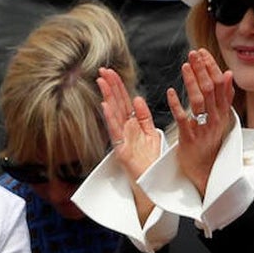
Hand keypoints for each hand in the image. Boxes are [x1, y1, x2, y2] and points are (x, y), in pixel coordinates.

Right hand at [97, 67, 162, 181]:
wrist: (152, 182)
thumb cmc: (151, 160)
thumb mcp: (151, 133)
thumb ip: (144, 117)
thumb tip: (137, 98)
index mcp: (132, 124)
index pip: (124, 101)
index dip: (118, 86)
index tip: (111, 72)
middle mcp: (124, 130)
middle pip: (117, 104)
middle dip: (110, 86)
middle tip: (102, 70)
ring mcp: (121, 139)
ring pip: (113, 114)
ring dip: (107, 97)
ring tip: (101, 82)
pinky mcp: (121, 151)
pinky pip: (115, 132)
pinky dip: (110, 118)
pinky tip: (105, 106)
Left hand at [169, 49, 233, 194]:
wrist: (205, 170)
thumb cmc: (209, 141)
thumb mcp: (220, 118)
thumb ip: (223, 97)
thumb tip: (228, 74)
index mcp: (222, 112)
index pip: (219, 85)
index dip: (210, 67)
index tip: (201, 53)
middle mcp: (215, 119)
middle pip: (210, 89)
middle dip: (201, 69)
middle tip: (193, 54)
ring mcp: (203, 129)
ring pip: (199, 101)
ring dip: (191, 82)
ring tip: (184, 66)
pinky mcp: (189, 138)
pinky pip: (183, 119)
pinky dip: (176, 105)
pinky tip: (170, 92)